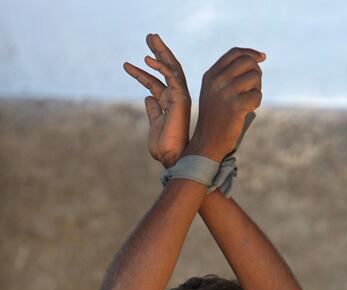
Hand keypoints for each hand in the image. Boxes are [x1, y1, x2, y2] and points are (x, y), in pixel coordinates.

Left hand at [124, 34, 191, 167]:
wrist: (171, 158)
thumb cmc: (164, 146)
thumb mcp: (154, 125)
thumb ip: (153, 111)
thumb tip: (148, 97)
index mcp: (169, 104)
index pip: (155, 83)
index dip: (142, 73)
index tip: (127, 65)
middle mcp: (175, 98)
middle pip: (167, 70)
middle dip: (158, 53)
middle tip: (149, 37)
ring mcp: (179, 98)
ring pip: (171, 68)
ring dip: (161, 52)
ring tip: (150, 38)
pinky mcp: (181, 99)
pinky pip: (172, 78)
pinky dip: (160, 67)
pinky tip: (148, 59)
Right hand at [186, 47, 265, 162]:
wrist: (207, 142)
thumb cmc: (214, 118)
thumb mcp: (213, 92)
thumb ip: (226, 76)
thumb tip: (254, 59)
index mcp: (211, 75)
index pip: (235, 53)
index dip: (251, 53)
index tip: (263, 57)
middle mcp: (217, 81)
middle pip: (248, 62)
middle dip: (256, 73)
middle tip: (253, 88)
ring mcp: (226, 93)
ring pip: (255, 77)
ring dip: (257, 89)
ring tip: (248, 101)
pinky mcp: (236, 106)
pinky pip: (257, 96)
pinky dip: (256, 103)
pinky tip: (247, 111)